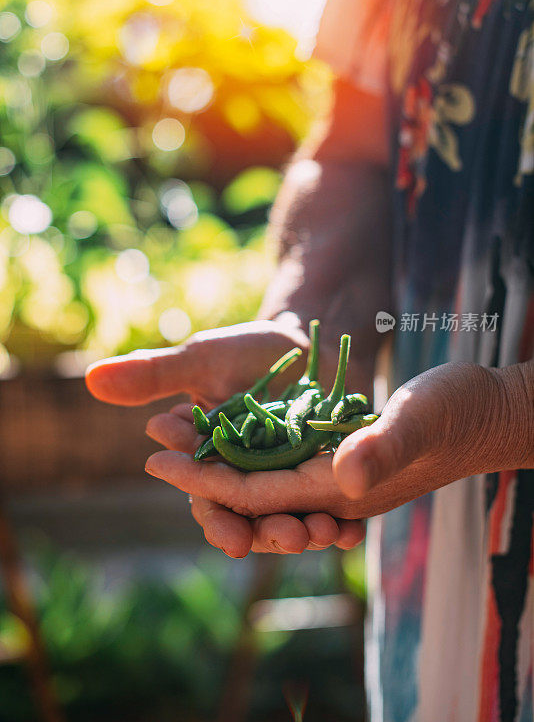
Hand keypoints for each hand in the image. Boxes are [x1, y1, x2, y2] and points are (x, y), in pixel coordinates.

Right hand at [85, 318, 372, 556]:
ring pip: (295, 517)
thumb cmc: (244, 349)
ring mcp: (290, 482)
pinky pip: (334, 504)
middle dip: (270, 534)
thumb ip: (154, 376)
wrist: (304, 341)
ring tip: (325, 534)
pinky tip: (355, 531)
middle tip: (291, 538)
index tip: (232, 539)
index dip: (219, 522)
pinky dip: (343, 520)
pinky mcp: (326, 476)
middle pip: (256, 519)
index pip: (209, 501)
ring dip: (308, 532)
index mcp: (213, 464)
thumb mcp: (201, 360)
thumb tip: (92, 379)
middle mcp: (250, 481)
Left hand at [143, 361, 531, 551]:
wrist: (488, 409)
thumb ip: (384, 447)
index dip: (203, 478)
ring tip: (177, 435)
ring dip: (219, 463)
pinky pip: (285, 465)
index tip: (156, 456)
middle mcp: (334, 491)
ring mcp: (339, 477)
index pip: (256, 494)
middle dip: (200, 475)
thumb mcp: (421, 417)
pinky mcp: (344, 459)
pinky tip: (227, 433)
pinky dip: (250, 452)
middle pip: (251, 495)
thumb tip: (342, 478)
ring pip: (263, 481)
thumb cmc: (458, 409)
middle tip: (154, 442)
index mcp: (342, 489)